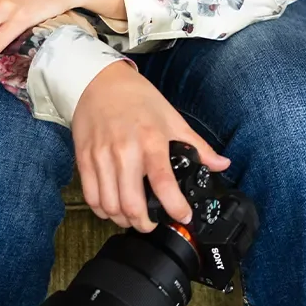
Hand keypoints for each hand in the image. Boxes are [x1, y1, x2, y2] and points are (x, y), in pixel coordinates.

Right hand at [71, 60, 229, 232]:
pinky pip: (90, 198)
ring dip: (122, 220)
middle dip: (144, 224)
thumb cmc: (137, 99)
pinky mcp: (84, 159)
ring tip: (132, 217)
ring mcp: (101, 157)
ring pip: (110, 206)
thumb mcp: (171, 118)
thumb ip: (197, 145)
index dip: (175, 207)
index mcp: (151, 141)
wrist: (99, 81)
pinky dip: (102, 210)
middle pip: (131, 204)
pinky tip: (112, 207)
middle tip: (152, 223)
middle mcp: (124, 151)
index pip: (163, 183)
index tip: (183, 217)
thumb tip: (222, 164)